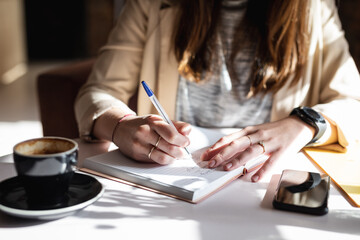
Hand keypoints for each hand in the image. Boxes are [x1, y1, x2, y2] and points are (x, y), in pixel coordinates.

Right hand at [113, 114, 190, 164]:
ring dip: (173, 158)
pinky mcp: (136, 155)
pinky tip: (166, 157)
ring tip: (175, 156)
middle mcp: (145, 133)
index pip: (171, 134)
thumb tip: (188, 131)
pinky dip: (164, 160)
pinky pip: (154, 161)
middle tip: (183, 152)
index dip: (182, 140)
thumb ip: (175, 125)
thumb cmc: (144, 124)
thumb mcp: (158, 120)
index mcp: (152, 122)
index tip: (186, 142)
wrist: (121, 128)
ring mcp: (139, 145)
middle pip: (169, 147)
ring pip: (162, 157)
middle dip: (180, 152)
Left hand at [200, 116, 314, 181]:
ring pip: (250, 151)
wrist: (298, 125)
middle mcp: (257, 135)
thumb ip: (242, 140)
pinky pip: (270, 162)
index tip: (205, 155)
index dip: (216, 147)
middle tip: (211, 163)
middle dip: (221, 154)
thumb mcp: (256, 131)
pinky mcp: (281, 151)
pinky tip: (253, 178)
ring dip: (237, 160)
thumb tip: (225, 151)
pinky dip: (261, 171)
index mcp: (249, 131)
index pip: (228, 138)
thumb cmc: (274, 130)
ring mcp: (269, 142)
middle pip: (236, 144)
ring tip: (227, 168)